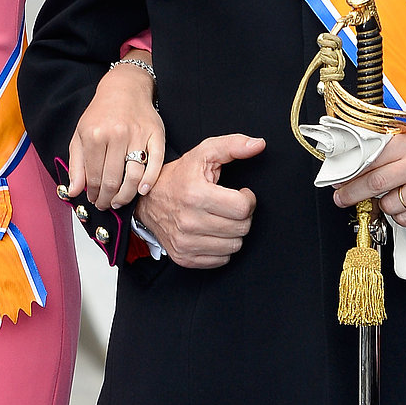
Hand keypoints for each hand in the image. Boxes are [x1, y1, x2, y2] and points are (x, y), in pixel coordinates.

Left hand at [66, 61, 166, 209]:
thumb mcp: (80, 135)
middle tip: (106, 204)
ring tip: (120, 201)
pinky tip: (142, 190)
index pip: (94, 177)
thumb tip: (74, 191)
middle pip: (112, 180)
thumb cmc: (101, 113)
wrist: (125, 88)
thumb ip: (76, 165)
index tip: (94, 199)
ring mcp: (138, 135)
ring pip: (133, 176)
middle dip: (108, 199)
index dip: (93, 194)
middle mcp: (116, 135)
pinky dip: (149, 181)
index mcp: (94, 135)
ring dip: (126, 195)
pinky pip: (155, 163)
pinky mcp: (156, 135)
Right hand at [137, 134, 263, 268]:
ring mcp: (185, 242)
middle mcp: (189, 221)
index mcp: (196, 194)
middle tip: (231, 206)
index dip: (248, 199)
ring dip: (233, 233)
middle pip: (241, 228)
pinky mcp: (184, 257)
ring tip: (222, 219)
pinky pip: (221, 260)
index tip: (240, 194)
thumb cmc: (178, 176)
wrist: (146, 201)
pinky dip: (221, 248)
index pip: (243, 208)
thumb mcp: (204, 153)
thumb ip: (233, 145)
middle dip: (242, 216)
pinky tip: (213, 233)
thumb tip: (258, 144)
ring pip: (234, 246)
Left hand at [331, 129, 405, 227]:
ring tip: (392, 196)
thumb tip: (347, 167)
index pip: (371, 160)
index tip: (338, 181)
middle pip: (375, 183)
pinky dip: (400, 216)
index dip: (350, 174)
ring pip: (390, 206)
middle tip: (342, 198)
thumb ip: (379, 152)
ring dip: (384, 205)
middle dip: (353, 193)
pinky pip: (405, 220)